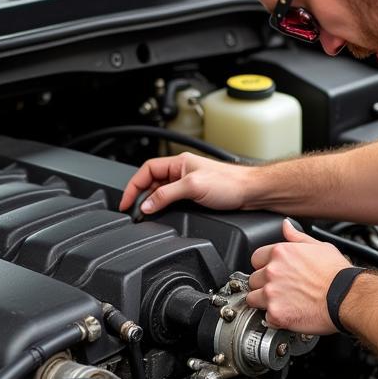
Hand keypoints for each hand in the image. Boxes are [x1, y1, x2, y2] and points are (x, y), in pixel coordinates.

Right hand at [118, 152, 252, 214]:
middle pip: (151, 182)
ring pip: (160, 192)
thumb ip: (166, 195)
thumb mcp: (192, 187)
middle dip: (140, 196)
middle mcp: (181, 171)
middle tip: (133, 212)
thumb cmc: (230, 183)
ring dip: (151, 203)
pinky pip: (171, 200)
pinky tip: (162, 215)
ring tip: (145, 215)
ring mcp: (187, 183)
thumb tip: (146, 205)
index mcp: (178, 163)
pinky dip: (163, 208)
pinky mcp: (195, 195)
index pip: (146, 170)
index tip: (126, 202)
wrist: (251, 192)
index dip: (133, 186)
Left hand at [246, 220, 350, 333]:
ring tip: (282, 303)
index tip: (273, 273)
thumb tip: (286, 226)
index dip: (264, 267)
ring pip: (253, 299)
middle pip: (253, 280)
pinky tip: (288, 314)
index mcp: (280, 253)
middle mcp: (272, 272)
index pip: (256, 258)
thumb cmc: (337, 275)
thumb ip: (297, 237)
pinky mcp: (276, 314)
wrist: (347, 298)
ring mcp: (272, 294)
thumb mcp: (320, 247)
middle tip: (280, 290)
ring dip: (264, 302)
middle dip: (264, 285)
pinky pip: (266, 318)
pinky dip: (275, 319)